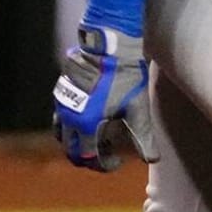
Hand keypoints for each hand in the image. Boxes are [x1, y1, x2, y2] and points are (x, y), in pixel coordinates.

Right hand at [53, 26, 157, 172]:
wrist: (109, 47)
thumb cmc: (125, 76)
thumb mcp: (137, 108)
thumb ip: (142, 136)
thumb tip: (152, 159)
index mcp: (87, 124)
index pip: (89, 157)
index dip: (104, 164)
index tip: (117, 161)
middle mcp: (69, 117)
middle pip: (72, 150)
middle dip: (88, 158)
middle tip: (105, 155)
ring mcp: (62, 104)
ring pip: (62, 136)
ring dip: (77, 144)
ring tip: (95, 140)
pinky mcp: (61, 92)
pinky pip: (60, 118)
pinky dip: (71, 128)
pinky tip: (87, 121)